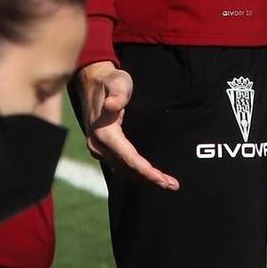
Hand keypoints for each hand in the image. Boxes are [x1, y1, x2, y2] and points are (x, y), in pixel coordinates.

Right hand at [73, 61, 177, 189]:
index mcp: (103, 133)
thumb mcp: (117, 82)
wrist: (93, 81)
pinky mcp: (102, 149)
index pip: (128, 158)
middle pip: (127, 169)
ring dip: (144, 179)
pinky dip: (136, 174)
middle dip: (150, 179)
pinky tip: (149, 177)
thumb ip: (118, 94)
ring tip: (167, 184)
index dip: (146, 171)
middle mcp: (98, 145)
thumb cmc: (111, 81)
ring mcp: (98, 149)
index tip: (162, 179)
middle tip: (173, 186)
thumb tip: (112, 106)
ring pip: (124, 171)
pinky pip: (121, 166)